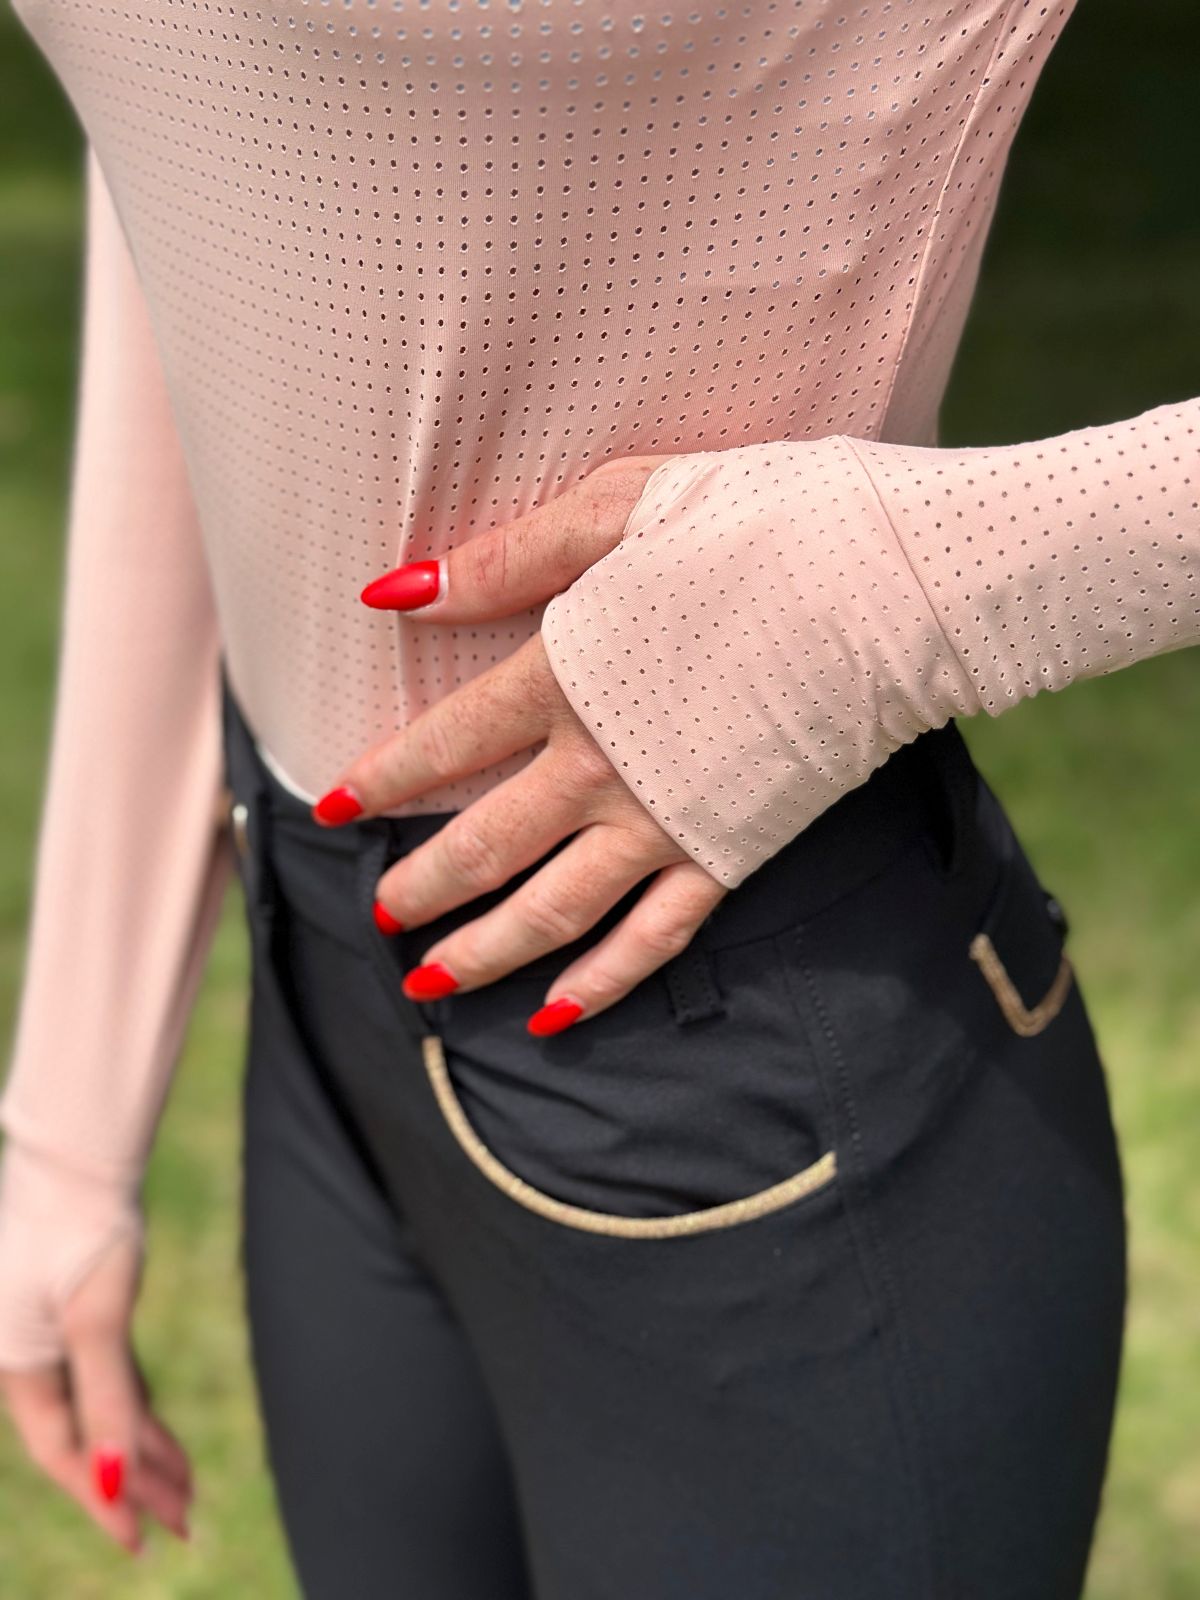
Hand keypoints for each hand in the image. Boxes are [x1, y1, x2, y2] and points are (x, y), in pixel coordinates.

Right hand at [0, 1232, 192, 1554]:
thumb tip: (117, 1479)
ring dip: (140, 1448)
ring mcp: (49, 1335)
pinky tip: (161, 1434)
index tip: (143, 1538)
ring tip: (185, 1492)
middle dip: (132, 1483)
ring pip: (99, 1408)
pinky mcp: (75, 1312)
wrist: (74, 1157)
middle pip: (84, 1437)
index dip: (104, 1498)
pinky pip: (106, 1378)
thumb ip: (107, 1398)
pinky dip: (135, 1407)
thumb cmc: (79, 1228)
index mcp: (17, 1367)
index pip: (63, 1452)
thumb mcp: (98, 1318)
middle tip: (184, 1524)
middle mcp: (26, 1358)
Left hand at [313, 456, 728, 1035]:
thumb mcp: (624, 507)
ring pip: (552, 912)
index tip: (328, 804)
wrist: (902, 582)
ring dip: (482, 953)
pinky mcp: (729, 853)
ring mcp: (667, 822)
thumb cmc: (767, 522)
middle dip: (420, 886)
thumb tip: (396, 592)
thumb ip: (508, 559)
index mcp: (566, 677)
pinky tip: (557, 1015)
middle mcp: (601, 768)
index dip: (378, 777)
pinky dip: (603, 983)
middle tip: (378, 913)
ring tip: (427, 982)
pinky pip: (654, 939)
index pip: (444, 745)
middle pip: (484, 846)